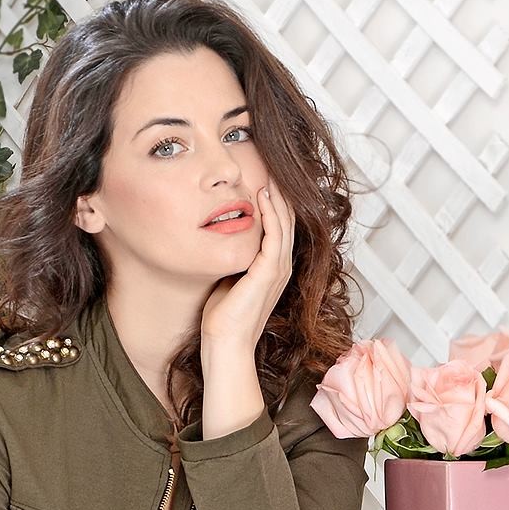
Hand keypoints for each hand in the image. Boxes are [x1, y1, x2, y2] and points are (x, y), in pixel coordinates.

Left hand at [200, 175, 296, 350]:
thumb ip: (233, 258)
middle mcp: (281, 267)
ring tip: (270, 173)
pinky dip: (271, 213)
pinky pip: (274, 234)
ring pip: (284, 223)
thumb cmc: (223, 317)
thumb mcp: (229, 278)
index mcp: (273, 269)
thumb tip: (221, 239)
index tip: (264, 179)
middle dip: (280, 194)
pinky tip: (263, 195)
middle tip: (271, 167)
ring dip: (278, 197)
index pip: (280, 228)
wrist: (226, 342)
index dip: (275, 203)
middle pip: (287, 221)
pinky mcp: (269, 272)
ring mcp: (278, 269)